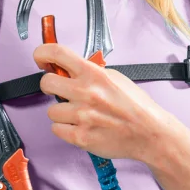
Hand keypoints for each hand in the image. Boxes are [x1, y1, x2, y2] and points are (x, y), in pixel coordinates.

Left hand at [33, 42, 174, 161]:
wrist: (149, 132)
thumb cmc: (135, 106)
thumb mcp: (115, 78)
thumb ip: (91, 72)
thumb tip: (69, 69)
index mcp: (94, 74)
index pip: (57, 53)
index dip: (42, 53)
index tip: (40, 57)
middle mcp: (85, 93)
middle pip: (46, 83)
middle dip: (50, 86)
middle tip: (60, 90)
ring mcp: (82, 116)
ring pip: (51, 111)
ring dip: (62, 112)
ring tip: (79, 114)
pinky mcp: (80, 137)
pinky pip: (57, 129)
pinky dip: (65, 129)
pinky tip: (80, 126)